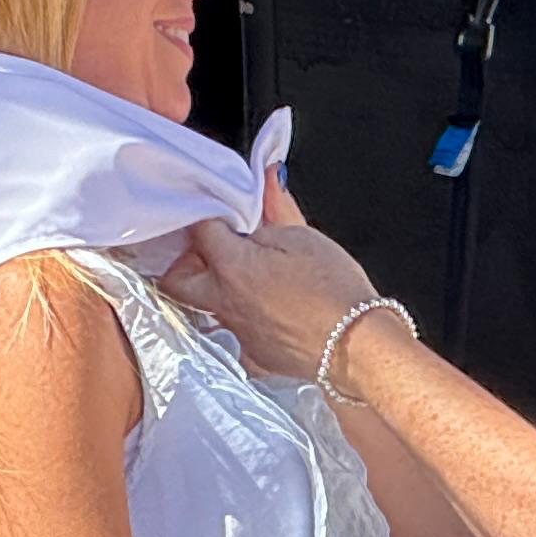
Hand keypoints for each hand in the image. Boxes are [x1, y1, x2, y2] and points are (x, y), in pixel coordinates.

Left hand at [160, 182, 382, 381]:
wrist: (358, 346)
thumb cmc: (336, 292)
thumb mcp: (304, 237)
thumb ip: (275, 209)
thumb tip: (265, 179)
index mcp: (231, 268)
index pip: (199, 230)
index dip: (210, 215)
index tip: (223, 211)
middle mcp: (224, 304)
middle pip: (176, 280)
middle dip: (187, 261)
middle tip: (213, 249)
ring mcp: (236, 335)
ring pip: (203, 308)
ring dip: (215, 288)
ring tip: (246, 277)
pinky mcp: (252, 357)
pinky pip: (232, 334)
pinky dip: (241, 318)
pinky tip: (266, 310)